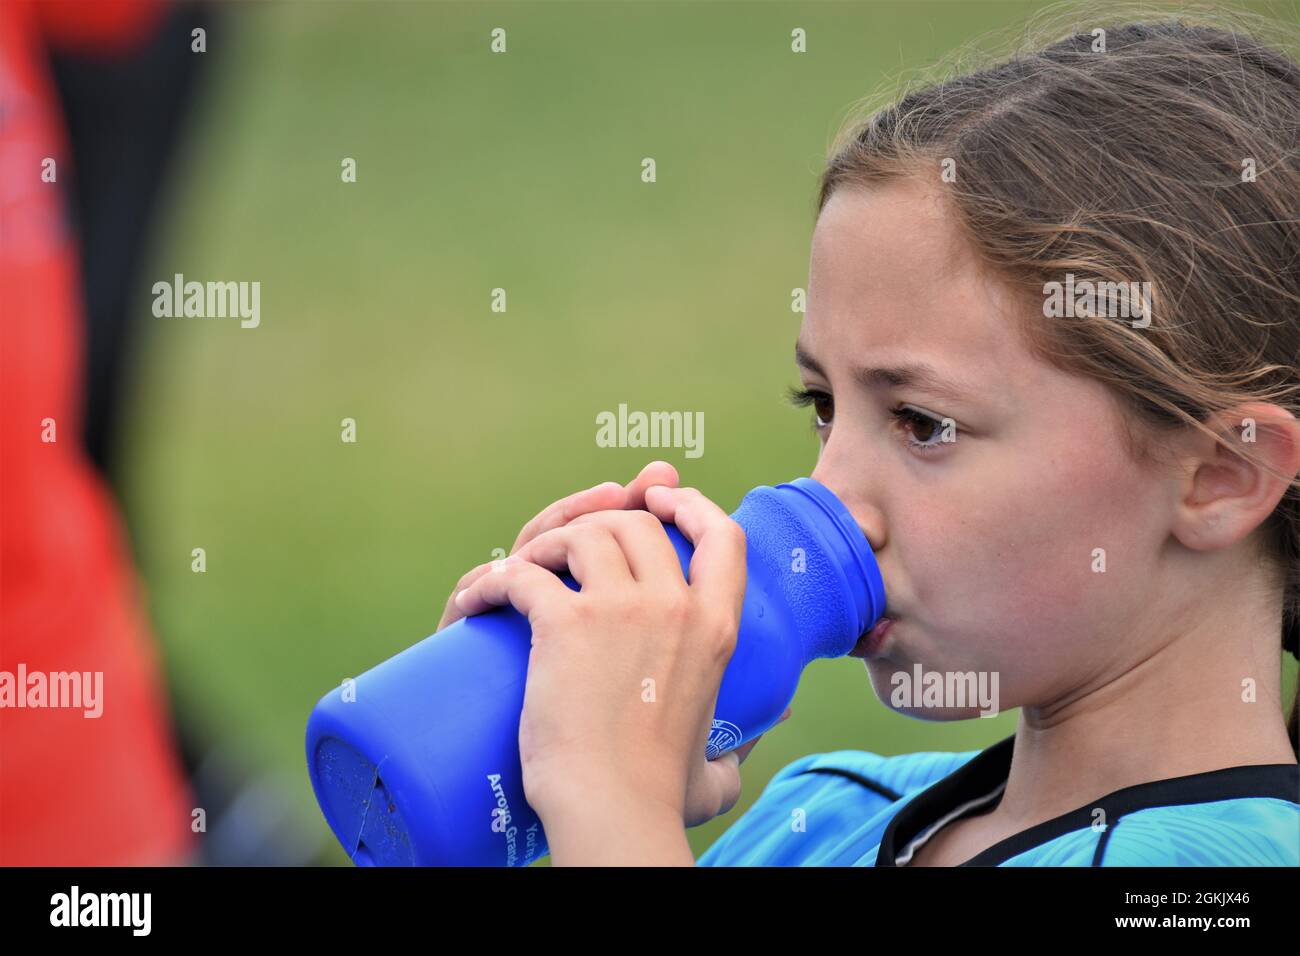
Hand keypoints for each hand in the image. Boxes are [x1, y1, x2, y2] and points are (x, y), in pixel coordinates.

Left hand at [450, 485, 748, 832]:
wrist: (611, 810)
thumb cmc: (659, 799)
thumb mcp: (718, 769)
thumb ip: (740, 750)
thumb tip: (763, 734)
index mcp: (716, 629)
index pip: (722, 535)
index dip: (690, 504)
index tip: (659, 498)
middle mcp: (676, 606)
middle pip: (639, 523)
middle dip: (600, 521)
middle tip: (567, 547)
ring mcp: (620, 609)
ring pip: (583, 534)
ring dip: (547, 545)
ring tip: (527, 570)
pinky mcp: (564, 621)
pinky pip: (521, 572)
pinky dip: (493, 581)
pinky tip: (479, 603)